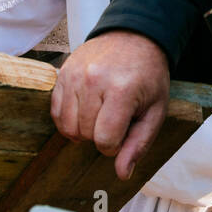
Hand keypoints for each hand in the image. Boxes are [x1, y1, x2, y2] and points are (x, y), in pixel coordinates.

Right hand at [51, 30, 169, 180]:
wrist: (134, 36)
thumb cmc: (148, 76)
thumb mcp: (155, 111)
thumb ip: (139, 144)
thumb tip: (122, 174)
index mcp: (121, 90)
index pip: (105, 140)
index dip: (115, 146)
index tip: (124, 132)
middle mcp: (94, 80)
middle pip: (85, 134)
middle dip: (100, 136)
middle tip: (115, 118)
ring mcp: (74, 74)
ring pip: (68, 126)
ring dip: (83, 129)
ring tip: (100, 115)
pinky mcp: (62, 72)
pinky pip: (56, 111)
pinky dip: (68, 119)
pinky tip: (84, 111)